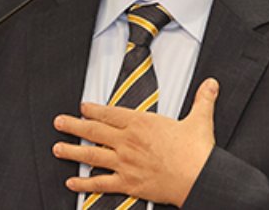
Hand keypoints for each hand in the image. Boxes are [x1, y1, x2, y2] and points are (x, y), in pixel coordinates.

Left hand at [52, 78, 218, 207]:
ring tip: (57, 148)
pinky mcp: (128, 184)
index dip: (93, 109)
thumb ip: (202, 99)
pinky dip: (84, 184)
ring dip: (72, 152)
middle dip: (73, 126)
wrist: (199, 177)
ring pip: (91, 155)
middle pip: (94, 131)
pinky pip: (101, 184)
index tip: (82, 107)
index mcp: (141, 123)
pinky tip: (72, 184)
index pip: (110, 113)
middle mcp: (128, 141)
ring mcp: (125, 163)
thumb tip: (211, 84)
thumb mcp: (200, 119)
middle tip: (58, 122)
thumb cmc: (197, 150)